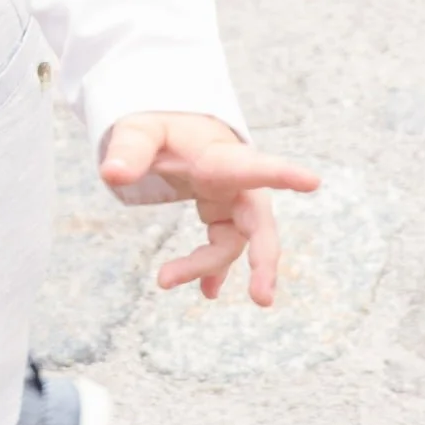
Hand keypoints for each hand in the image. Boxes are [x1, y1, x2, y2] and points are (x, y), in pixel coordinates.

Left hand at [100, 113, 318, 308]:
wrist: (176, 130)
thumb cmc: (162, 126)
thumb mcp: (139, 131)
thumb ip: (129, 150)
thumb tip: (111, 175)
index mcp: (222, 157)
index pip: (253, 166)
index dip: (282, 174)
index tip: (313, 181)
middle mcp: (236, 183)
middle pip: (259, 223)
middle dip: (263, 259)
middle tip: (262, 297)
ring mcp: (232, 202)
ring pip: (232, 244)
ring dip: (205, 266)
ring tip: (163, 279)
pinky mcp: (222, 216)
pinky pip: (223, 249)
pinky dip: (213, 270)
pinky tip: (208, 292)